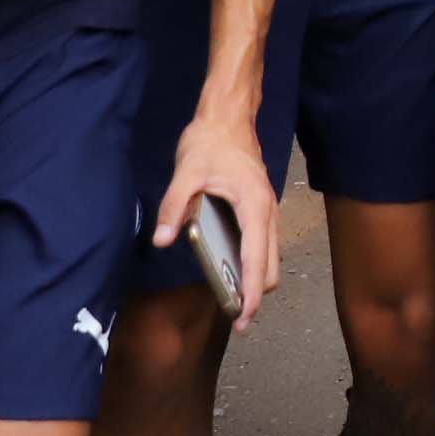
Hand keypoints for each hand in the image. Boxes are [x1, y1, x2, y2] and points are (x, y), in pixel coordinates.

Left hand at [154, 114, 286, 323]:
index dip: (251, 293)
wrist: (228, 115)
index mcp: (254, 206)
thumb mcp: (186, 172)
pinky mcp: (261, 207)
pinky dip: (254, 264)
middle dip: (256, 295)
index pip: (257, 260)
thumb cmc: (210, 142)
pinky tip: (232, 268)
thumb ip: (174, 207)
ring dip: (256, 280)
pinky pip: (263, 244)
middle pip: (271, 266)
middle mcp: (268, 212)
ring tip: (232, 299)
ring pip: (271, 257)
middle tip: (234, 317)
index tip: (242, 320)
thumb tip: (162, 241)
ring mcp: (268, 210)